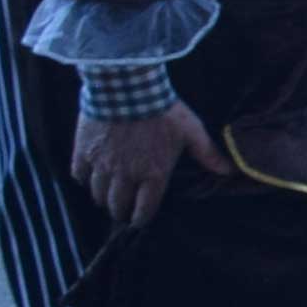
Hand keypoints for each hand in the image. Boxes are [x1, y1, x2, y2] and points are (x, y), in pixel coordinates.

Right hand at [71, 103, 228, 223]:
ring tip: (107, 196)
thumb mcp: (191, 131)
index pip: (144, 210)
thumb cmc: (163, 109)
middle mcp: (125, 175)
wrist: (128, 86)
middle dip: (121, 212)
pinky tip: (90, 176)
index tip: (139, 220)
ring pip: (98, 194)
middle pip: (117, 206)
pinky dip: (84, 179)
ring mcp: (102, 165)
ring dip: (103, 198)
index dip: (141, 219)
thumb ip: (207, 153)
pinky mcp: (83, 152)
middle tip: (122, 210)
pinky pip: (79, 175)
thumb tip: (228, 171)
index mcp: (153, 174)